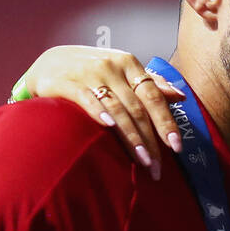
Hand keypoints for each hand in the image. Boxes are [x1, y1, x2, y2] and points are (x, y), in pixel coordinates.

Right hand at [20, 46, 184, 177]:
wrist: (49, 63)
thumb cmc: (92, 72)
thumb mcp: (122, 72)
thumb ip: (150, 84)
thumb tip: (180, 96)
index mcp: (129, 64)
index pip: (153, 96)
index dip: (166, 122)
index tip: (177, 147)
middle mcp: (112, 66)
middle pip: (137, 108)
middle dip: (150, 140)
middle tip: (158, 167)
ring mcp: (89, 73)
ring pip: (117, 108)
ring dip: (131, 137)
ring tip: (142, 160)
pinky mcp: (67, 82)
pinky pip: (86, 99)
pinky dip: (98, 112)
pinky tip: (109, 128)